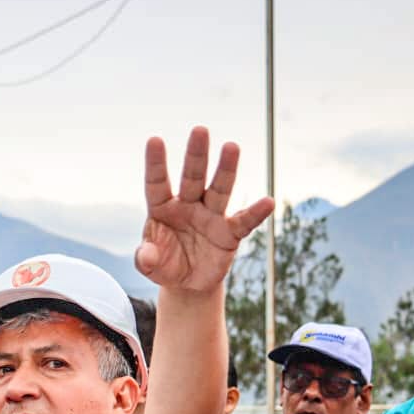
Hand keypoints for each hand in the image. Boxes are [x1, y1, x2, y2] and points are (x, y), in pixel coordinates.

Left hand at [135, 127, 273, 293]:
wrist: (188, 283)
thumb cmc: (165, 265)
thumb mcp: (150, 266)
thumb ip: (145, 259)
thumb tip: (146, 255)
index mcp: (162, 208)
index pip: (157, 183)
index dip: (156, 163)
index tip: (154, 140)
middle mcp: (188, 205)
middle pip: (192, 177)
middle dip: (196, 155)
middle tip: (200, 130)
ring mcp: (210, 217)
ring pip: (219, 189)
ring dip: (225, 169)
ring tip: (232, 146)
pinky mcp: (229, 233)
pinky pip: (244, 221)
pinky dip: (256, 213)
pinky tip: (267, 202)